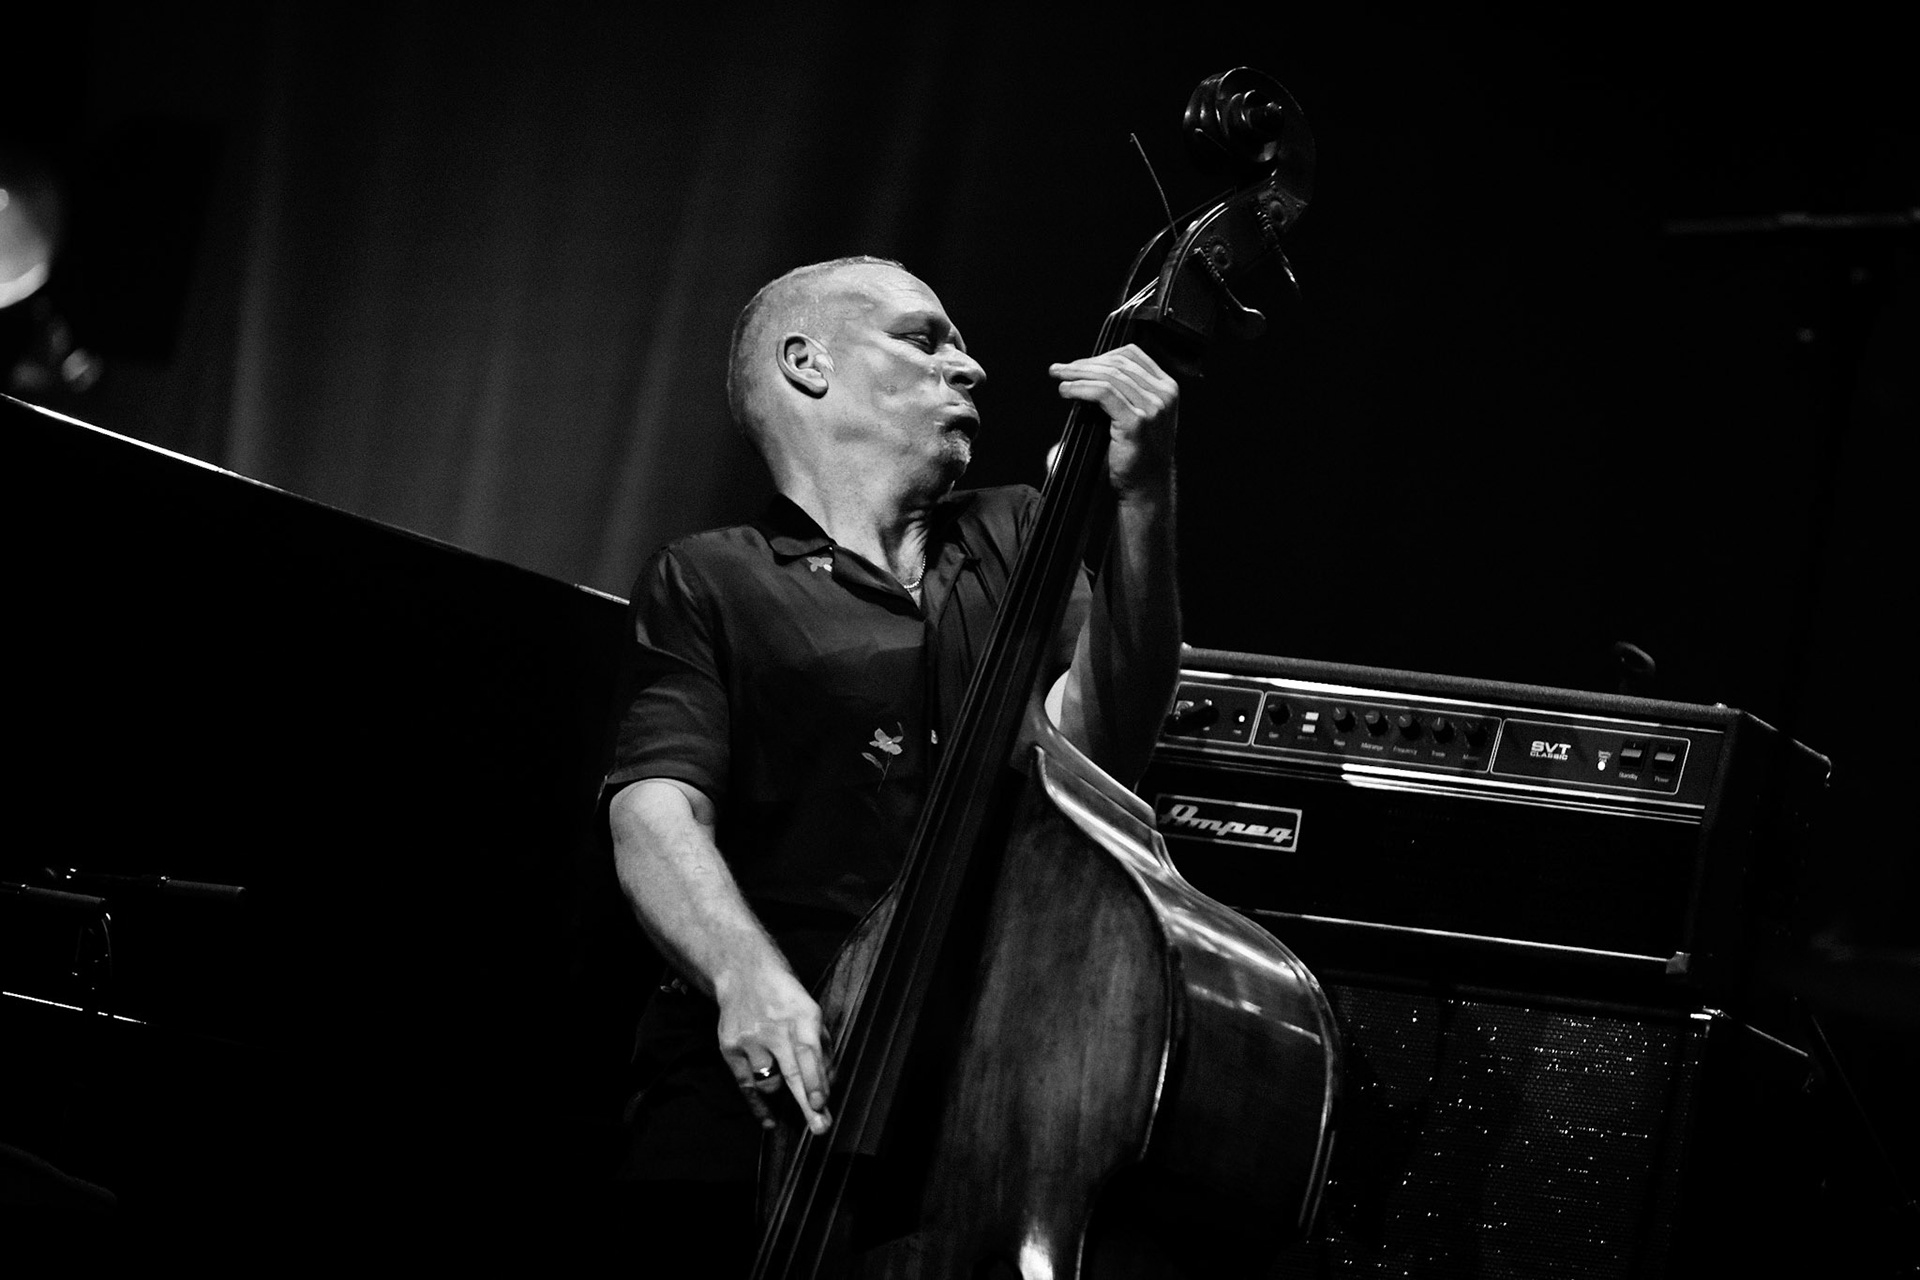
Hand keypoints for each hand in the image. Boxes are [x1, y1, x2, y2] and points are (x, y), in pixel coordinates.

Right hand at [715, 961, 831, 1135]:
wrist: (743, 972)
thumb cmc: (785, 996)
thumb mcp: (811, 1011)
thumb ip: (821, 1046)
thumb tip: (829, 1083)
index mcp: (801, 1014)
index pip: (808, 1051)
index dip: (815, 1079)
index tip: (821, 1103)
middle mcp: (774, 1027)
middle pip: (791, 1071)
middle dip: (807, 1102)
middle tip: (820, 1127)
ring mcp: (750, 1038)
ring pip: (769, 1082)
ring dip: (783, 1094)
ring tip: (792, 1092)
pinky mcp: (730, 1047)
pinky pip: (746, 1085)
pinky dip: (759, 1105)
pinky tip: (770, 1119)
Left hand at [1049, 344, 1177, 499]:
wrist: (1147, 487)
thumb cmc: (1138, 455)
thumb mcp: (1138, 415)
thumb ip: (1124, 393)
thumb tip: (1088, 374)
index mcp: (1166, 388)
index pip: (1132, 355)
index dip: (1101, 355)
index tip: (1079, 363)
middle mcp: (1163, 395)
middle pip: (1118, 363)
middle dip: (1085, 363)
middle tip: (1061, 368)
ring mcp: (1152, 408)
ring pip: (1109, 376)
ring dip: (1078, 374)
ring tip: (1059, 377)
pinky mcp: (1136, 422)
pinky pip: (1103, 394)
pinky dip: (1080, 388)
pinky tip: (1066, 391)